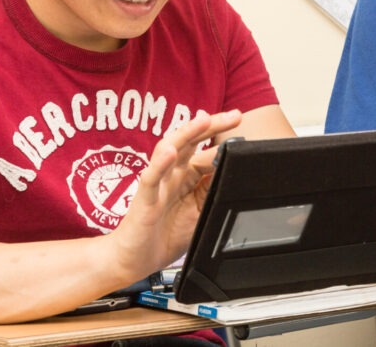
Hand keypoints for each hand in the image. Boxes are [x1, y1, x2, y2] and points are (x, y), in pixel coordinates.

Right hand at [109, 110, 241, 280]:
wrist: (133, 261)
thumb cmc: (163, 237)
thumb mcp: (199, 214)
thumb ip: (213, 194)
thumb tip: (235, 177)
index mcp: (186, 177)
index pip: (206, 152)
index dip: (224, 142)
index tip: (243, 130)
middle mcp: (172, 175)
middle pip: (191, 142)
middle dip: (212, 126)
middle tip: (235, 115)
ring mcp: (158, 184)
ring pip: (169, 150)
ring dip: (186, 133)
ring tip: (202, 120)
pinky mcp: (144, 198)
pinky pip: (151, 178)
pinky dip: (159, 164)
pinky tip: (169, 153)